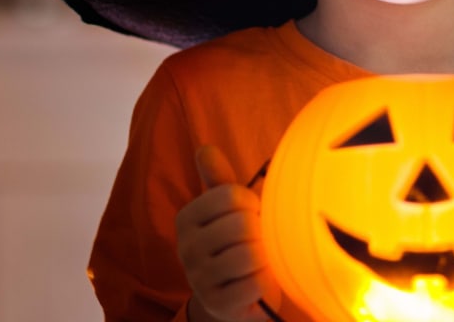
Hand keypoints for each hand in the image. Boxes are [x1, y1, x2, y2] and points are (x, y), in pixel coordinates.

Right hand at [175, 145, 279, 321]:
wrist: (237, 297)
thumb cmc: (236, 243)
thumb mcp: (228, 210)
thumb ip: (218, 179)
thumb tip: (205, 148)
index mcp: (186, 218)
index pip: (231, 195)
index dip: (252, 203)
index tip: (251, 215)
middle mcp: (186, 248)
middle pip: (242, 224)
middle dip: (260, 231)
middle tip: (258, 240)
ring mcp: (199, 279)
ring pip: (250, 255)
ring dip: (265, 256)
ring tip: (260, 259)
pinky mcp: (218, 304)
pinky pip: (256, 283)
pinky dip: (267, 280)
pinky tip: (260, 281)